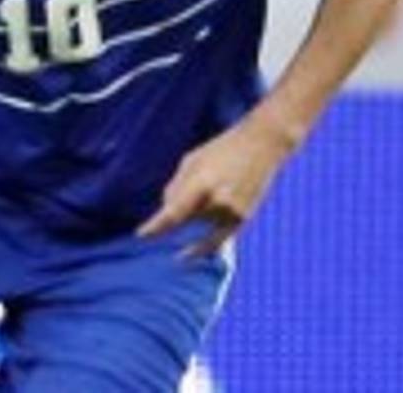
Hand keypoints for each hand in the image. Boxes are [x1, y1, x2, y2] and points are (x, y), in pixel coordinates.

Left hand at [137, 116, 297, 256]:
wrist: (262, 145)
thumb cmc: (221, 149)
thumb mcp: (191, 161)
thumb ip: (176, 187)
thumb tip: (167, 212)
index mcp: (202, 184)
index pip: (173, 214)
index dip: (156, 227)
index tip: (141, 235)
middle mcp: (218, 202)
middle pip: (184, 216)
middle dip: (178, 204)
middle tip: (195, 182)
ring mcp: (232, 212)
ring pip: (199, 221)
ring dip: (197, 209)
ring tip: (216, 184)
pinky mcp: (243, 218)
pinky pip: (217, 241)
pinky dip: (201, 250)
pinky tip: (185, 258)